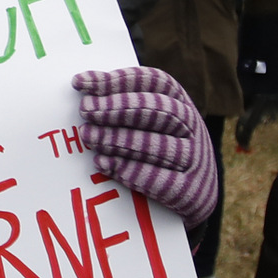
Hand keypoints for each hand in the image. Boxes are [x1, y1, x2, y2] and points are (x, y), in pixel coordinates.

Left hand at [73, 67, 216, 229]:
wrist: (196, 198)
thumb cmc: (160, 150)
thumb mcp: (151, 122)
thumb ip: (123, 104)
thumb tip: (82, 85)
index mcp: (181, 103)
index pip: (154, 81)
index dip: (117, 79)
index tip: (80, 82)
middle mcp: (192, 127)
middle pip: (158, 110)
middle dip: (116, 108)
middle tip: (85, 110)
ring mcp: (195, 159)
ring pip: (159, 145)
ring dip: (118, 139)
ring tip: (88, 136)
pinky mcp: (192, 191)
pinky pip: (161, 180)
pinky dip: (130, 171)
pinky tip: (103, 164)